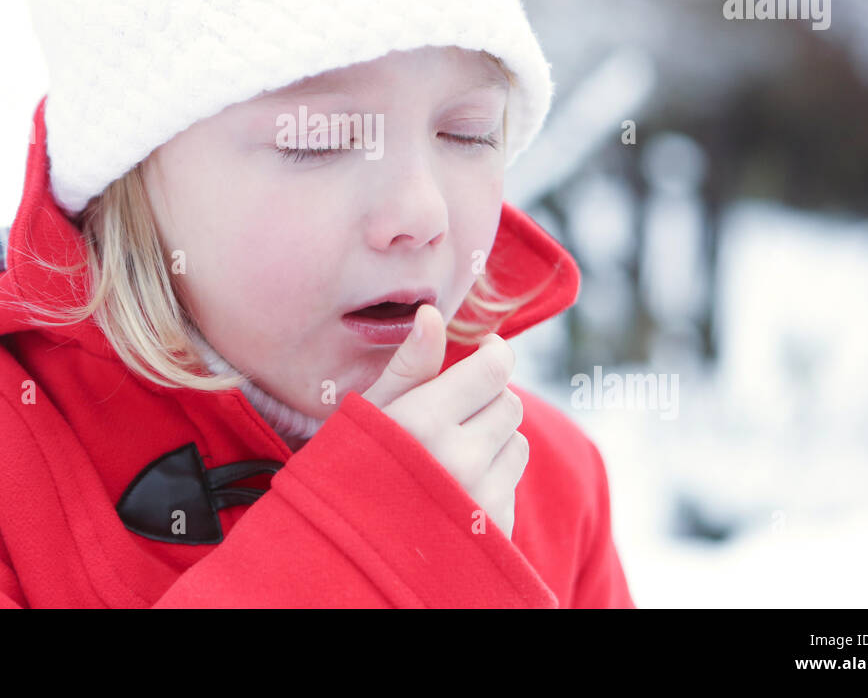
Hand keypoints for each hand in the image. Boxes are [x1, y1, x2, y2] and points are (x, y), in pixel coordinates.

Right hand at [360, 303, 527, 539]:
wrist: (349, 555)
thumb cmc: (352, 471)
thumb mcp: (370, 414)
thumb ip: (408, 365)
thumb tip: (432, 313)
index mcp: (422, 423)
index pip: (493, 369)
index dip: (494, 352)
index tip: (483, 350)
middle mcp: (458, 461)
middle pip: (509, 402)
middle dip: (486, 398)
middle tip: (452, 410)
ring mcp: (481, 499)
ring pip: (517, 440)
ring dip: (494, 437)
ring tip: (450, 452)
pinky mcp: (496, 530)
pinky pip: (513, 481)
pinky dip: (493, 475)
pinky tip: (454, 487)